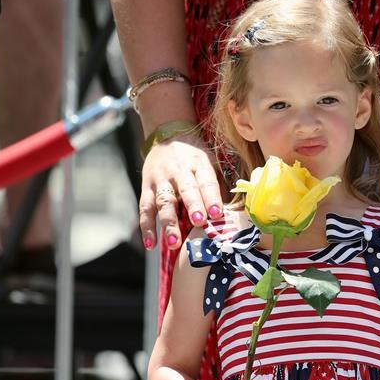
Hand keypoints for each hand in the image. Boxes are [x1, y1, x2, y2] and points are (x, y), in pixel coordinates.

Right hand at [139, 133, 222, 249]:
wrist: (167, 135)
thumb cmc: (195, 157)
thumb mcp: (211, 162)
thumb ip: (219, 185)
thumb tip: (234, 213)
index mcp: (199, 164)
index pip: (206, 181)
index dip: (212, 197)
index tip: (217, 213)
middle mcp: (178, 171)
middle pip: (185, 190)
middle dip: (193, 207)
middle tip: (199, 223)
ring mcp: (160, 179)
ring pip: (163, 202)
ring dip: (168, 223)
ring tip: (173, 242)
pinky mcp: (146, 187)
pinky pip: (145, 208)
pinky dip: (146, 227)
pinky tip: (151, 244)